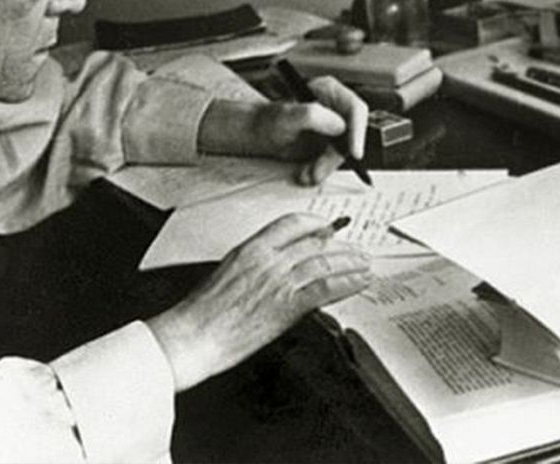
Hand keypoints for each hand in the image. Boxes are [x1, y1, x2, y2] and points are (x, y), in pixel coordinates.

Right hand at [145, 213, 371, 390]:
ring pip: (324, 263)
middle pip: (314, 244)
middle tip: (355, 250)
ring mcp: (279, 282)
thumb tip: (275, 267)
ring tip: (365, 264)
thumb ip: (254, 265)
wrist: (194, 335)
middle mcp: (267, 260)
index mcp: (250, 248)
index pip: (291, 224)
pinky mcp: (287, 306)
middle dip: (340, 246)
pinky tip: (360, 282)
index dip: (315, 224)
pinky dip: (347, 283)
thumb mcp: (227, 273)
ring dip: (350, 263)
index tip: (328, 228)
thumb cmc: (202, 312)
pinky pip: (325, 289)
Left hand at [197, 75, 368, 184]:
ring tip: (307, 174)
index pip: (355, 109)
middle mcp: (335, 108)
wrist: (257, 135)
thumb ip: (312, 115)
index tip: (353, 152)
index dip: (358, 131)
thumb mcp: (287, 115)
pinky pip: (332, 161)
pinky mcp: (327, 144)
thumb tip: (339, 126)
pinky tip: (306, 174)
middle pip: (350, 135)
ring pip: (342, 152)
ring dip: (325, 167)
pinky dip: (320, 170)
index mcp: (329, 91)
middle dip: (334, 157)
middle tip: (318, 171)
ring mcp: (332, 128)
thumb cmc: (267, 119)